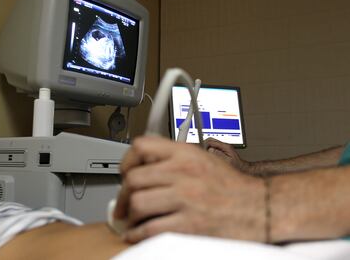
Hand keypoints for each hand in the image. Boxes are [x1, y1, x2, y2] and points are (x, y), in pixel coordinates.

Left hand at [114, 136, 265, 242]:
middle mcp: (184, 173)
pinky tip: (138, 233)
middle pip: (134, 178)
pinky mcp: (189, 224)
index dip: (127, 161)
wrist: (259, 208)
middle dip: (123, 195)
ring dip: (130, 216)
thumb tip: (143, 168)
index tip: (124, 174)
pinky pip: (150, 229)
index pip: (142, 146)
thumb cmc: (232, 187)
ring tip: (132, 219)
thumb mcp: (203, 159)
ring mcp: (186, 198)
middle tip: (122, 204)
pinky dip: (137, 234)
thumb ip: (173, 159)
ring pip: (138, 203)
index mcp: (185, 154)